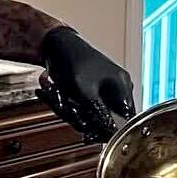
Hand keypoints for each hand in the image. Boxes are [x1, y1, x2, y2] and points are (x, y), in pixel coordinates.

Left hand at [37, 27, 135, 141]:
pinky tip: (50, 90)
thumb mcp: (85, 91)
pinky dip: (62, 102)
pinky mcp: (88, 92)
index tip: (89, 135)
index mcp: (121, 87)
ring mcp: (102, 91)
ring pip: (86, 115)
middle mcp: (115, 90)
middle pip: (101, 120)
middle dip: (77, 115)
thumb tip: (110, 131)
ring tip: (53, 92)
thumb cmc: (71, 59)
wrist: (53, 42)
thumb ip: (99, 113)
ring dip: (64, 107)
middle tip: (62, 104)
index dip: (107, 130)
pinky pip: (77, 108)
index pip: (125, 120)